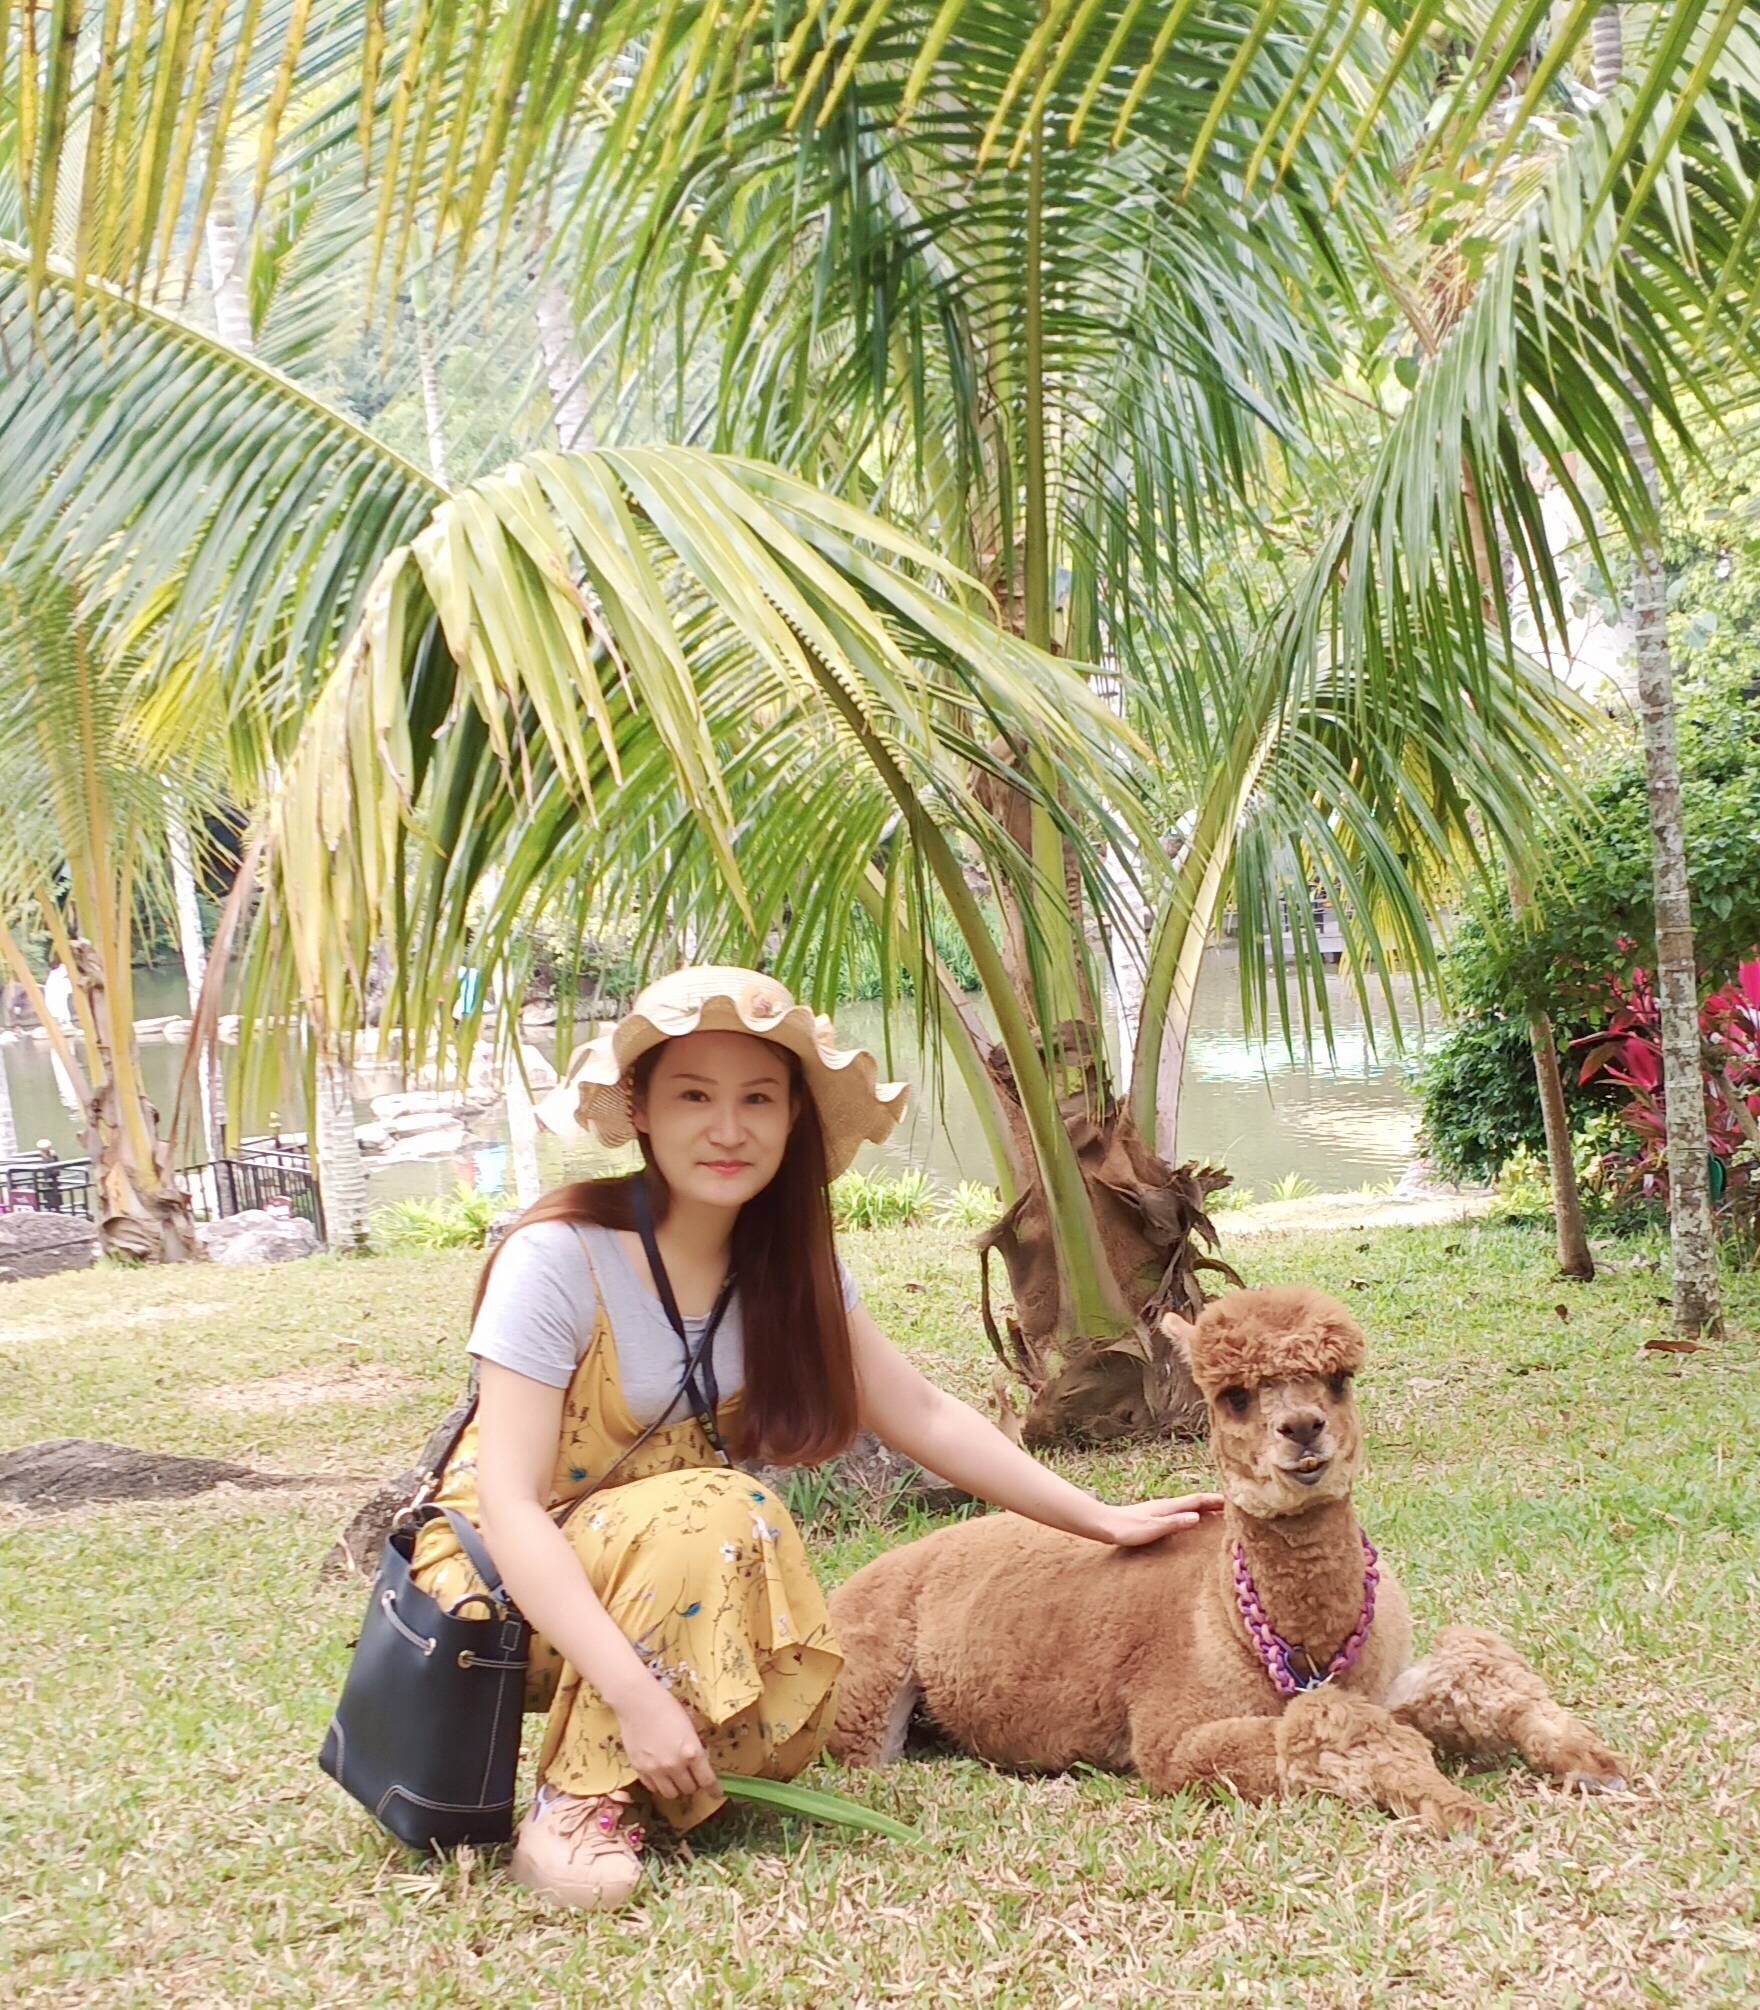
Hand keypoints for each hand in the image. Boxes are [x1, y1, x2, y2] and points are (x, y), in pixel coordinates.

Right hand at [614, 1681, 718, 1803]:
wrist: (637, 1701)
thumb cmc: (667, 1707)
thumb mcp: (689, 1726)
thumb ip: (694, 1748)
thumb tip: (699, 1761)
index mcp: (691, 1752)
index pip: (707, 1780)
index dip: (714, 1789)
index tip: (716, 1793)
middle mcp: (674, 1765)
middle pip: (689, 1789)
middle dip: (693, 1784)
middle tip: (692, 1776)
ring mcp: (655, 1770)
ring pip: (670, 1794)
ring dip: (676, 1788)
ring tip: (675, 1777)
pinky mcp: (639, 1769)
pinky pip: (652, 1787)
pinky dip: (658, 1784)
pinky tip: (660, 1773)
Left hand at [1092, 1493, 1224, 1546]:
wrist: (1105, 1525)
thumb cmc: (1127, 1529)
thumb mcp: (1153, 1528)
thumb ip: (1174, 1523)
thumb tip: (1198, 1518)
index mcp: (1169, 1506)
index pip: (1198, 1500)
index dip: (1216, 1500)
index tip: (1235, 1500)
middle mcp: (1167, 1505)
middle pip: (1196, 1501)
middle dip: (1215, 1502)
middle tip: (1235, 1505)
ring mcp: (1161, 1509)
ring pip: (1189, 1506)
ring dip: (1205, 1507)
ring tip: (1219, 1512)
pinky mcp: (1155, 1516)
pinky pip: (1181, 1513)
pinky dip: (1193, 1514)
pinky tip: (1192, 1521)